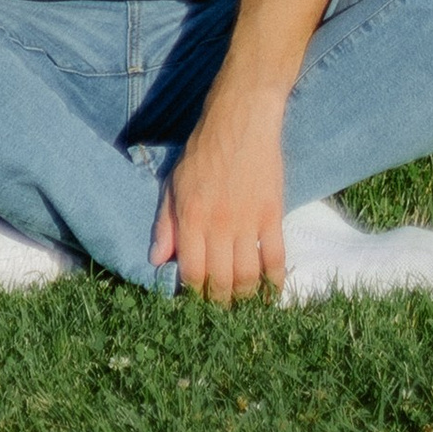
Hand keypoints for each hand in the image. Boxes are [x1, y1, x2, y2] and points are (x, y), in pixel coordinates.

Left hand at [149, 89, 289, 304]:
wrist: (240, 120)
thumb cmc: (202, 150)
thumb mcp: (174, 183)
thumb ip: (165, 223)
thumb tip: (157, 260)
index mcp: (190, 217)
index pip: (191, 272)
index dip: (193, 294)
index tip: (196, 302)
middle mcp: (218, 224)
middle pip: (220, 281)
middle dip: (219, 303)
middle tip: (220, 311)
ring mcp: (247, 221)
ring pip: (247, 276)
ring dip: (245, 298)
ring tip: (242, 306)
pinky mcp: (272, 215)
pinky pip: (275, 257)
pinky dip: (274, 281)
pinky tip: (270, 293)